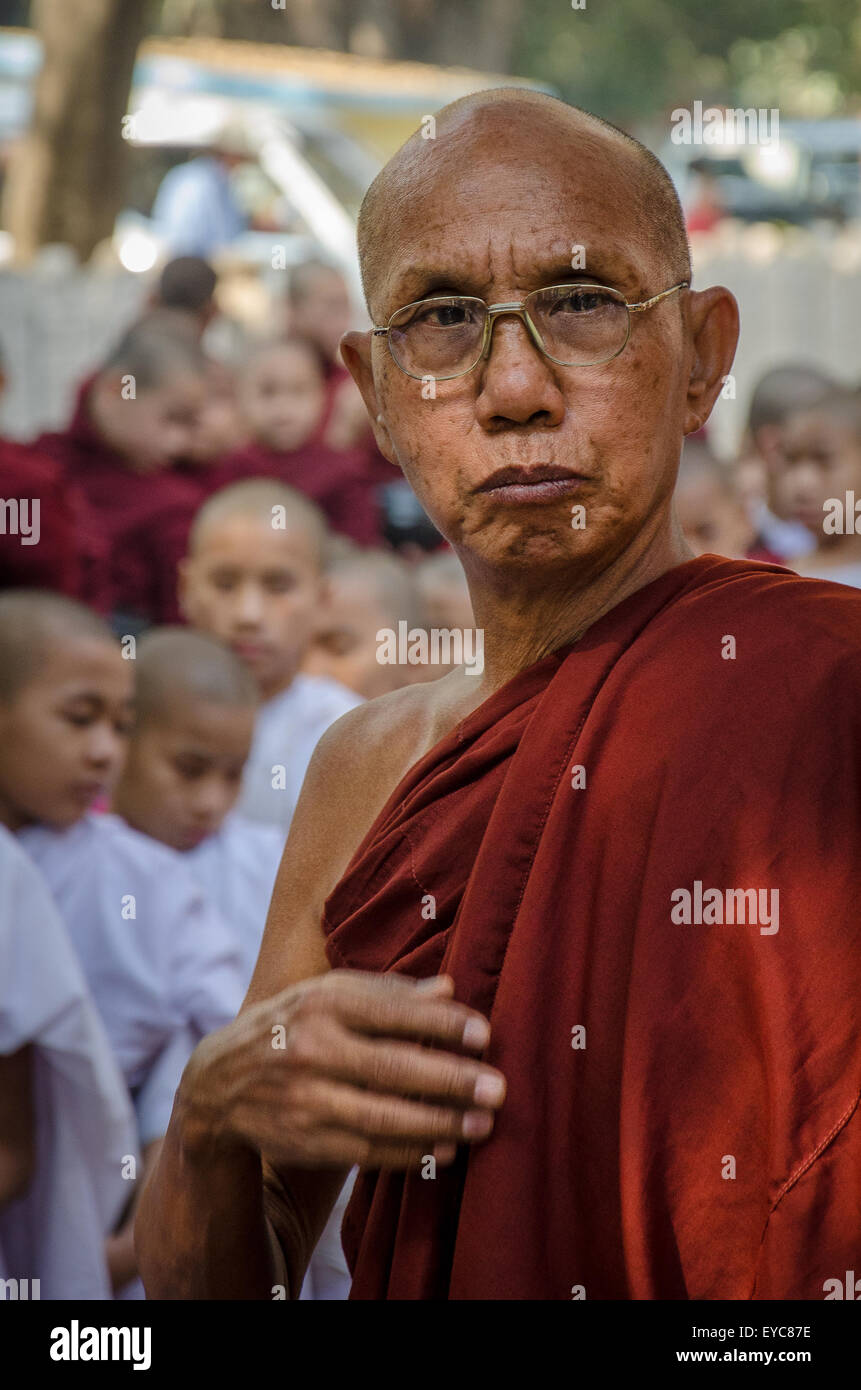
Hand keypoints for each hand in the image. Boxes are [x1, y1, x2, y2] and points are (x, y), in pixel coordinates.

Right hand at [181, 970, 505, 1170]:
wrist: (218, 1082)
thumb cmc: (294, 1025)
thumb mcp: (330, 995)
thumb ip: (389, 994)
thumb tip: (449, 989)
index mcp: (323, 1002)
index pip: (392, 1011)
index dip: (442, 1024)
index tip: (485, 1034)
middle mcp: (312, 1048)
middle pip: (393, 1067)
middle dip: (451, 1081)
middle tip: (499, 1090)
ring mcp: (306, 1098)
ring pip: (382, 1116)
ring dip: (438, 1124)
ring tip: (482, 1126)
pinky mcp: (305, 1140)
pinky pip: (367, 1149)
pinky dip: (409, 1153)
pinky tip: (445, 1150)